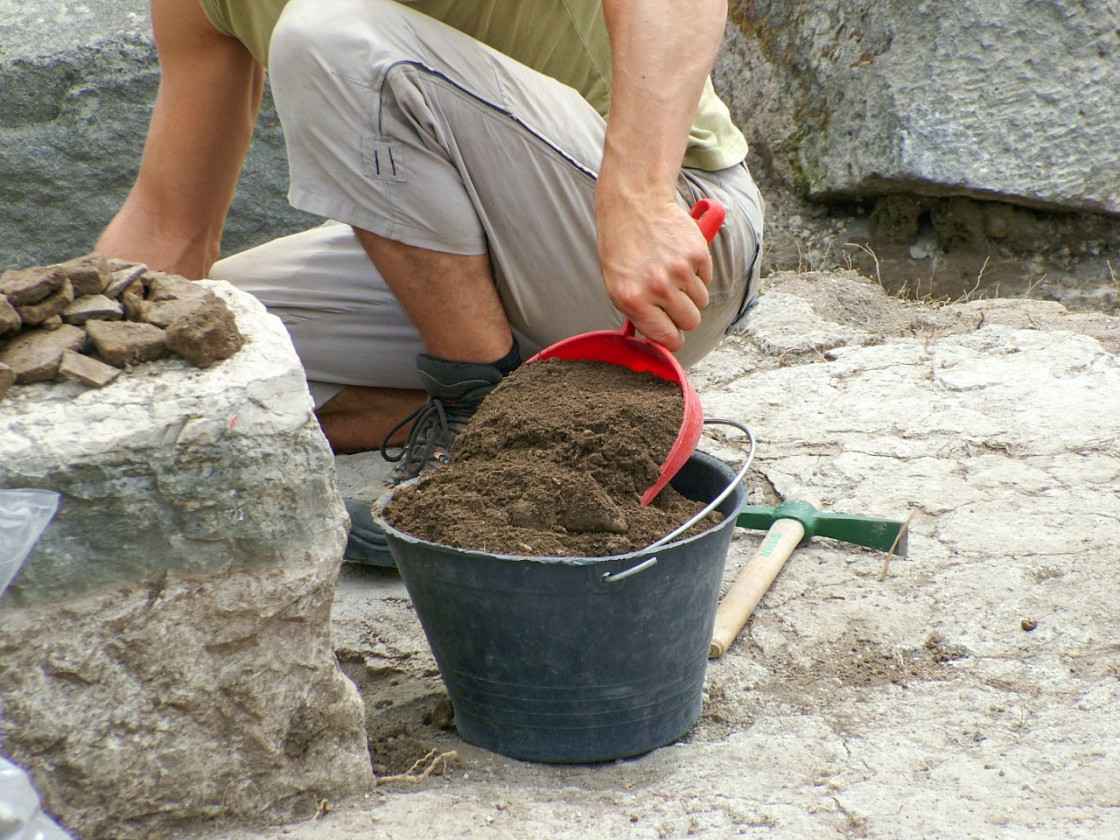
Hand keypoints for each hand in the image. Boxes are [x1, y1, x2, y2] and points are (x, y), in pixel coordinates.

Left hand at [596, 195, 712, 351]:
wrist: (634, 206)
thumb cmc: (622, 249)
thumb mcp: (616, 286)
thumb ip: (637, 314)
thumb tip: (659, 337)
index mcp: (634, 300)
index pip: (668, 338)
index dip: (673, 340)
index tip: (674, 336)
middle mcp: (658, 287)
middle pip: (691, 322)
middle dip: (684, 316)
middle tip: (673, 302)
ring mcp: (680, 269)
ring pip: (701, 301)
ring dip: (691, 293)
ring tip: (673, 275)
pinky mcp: (697, 253)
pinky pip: (706, 279)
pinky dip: (697, 273)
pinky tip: (679, 259)